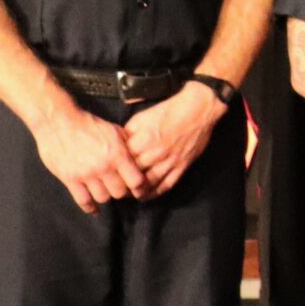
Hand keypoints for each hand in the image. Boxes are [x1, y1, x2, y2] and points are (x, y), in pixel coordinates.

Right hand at [32, 104, 145, 211]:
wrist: (58, 122)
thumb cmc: (89, 124)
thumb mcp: (114, 131)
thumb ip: (127, 146)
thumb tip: (141, 157)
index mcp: (118, 154)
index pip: (137, 181)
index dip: (140, 186)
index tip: (138, 187)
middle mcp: (103, 166)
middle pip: (120, 192)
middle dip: (122, 191)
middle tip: (119, 188)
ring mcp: (86, 174)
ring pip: (103, 198)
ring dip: (105, 196)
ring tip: (105, 191)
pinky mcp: (69, 179)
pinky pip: (83, 200)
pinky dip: (90, 208)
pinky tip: (94, 210)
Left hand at [122, 81, 226, 196]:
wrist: (197, 109)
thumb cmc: (168, 111)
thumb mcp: (141, 118)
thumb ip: (127, 134)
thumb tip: (117, 146)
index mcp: (143, 141)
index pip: (122, 162)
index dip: (113, 170)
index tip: (107, 174)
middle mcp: (155, 154)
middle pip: (133, 175)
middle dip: (122, 183)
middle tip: (114, 186)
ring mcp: (170, 162)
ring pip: (149, 184)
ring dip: (137, 192)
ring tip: (128, 194)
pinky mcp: (182, 166)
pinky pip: (167, 185)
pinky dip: (155, 193)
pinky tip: (147, 195)